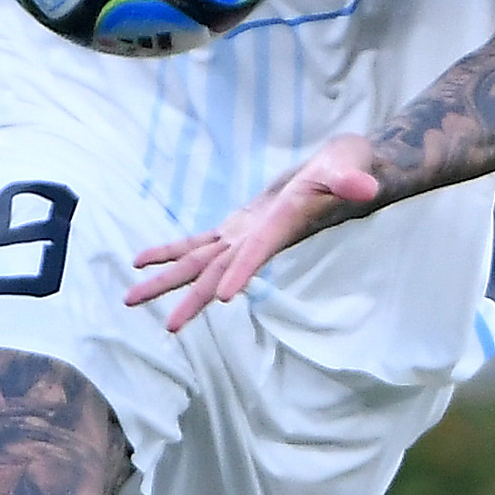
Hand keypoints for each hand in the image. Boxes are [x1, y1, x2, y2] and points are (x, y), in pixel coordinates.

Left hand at [125, 134, 383, 333]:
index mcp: (283, 226)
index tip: (222, 297)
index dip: (242, 271)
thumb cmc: (350, 167)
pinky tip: (141, 260)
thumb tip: (364, 188)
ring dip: (167, 279)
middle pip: (221, 272)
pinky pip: (199, 243)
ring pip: (200, 262)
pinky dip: (171, 251)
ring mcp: (246, 235)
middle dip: (194, 297)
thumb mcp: (351, 167)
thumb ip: (352, 181)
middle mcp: (259, 240)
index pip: (260, 252)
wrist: (346, 172)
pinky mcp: (238, 227)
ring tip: (130, 297)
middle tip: (167, 326)